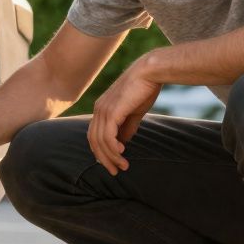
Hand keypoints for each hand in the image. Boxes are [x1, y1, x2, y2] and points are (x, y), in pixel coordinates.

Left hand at [89, 58, 161, 174]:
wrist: (150, 71)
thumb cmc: (144, 89)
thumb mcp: (134, 112)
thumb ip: (127, 127)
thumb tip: (123, 143)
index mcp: (102, 109)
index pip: (94, 135)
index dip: (100, 151)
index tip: (110, 163)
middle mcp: (98, 110)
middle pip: (94, 141)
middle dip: (103, 158)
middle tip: (115, 171)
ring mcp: (103, 110)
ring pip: (100, 141)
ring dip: (111, 157)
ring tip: (122, 167)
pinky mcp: (112, 111)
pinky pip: (108, 136)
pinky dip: (112, 148)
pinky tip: (121, 153)